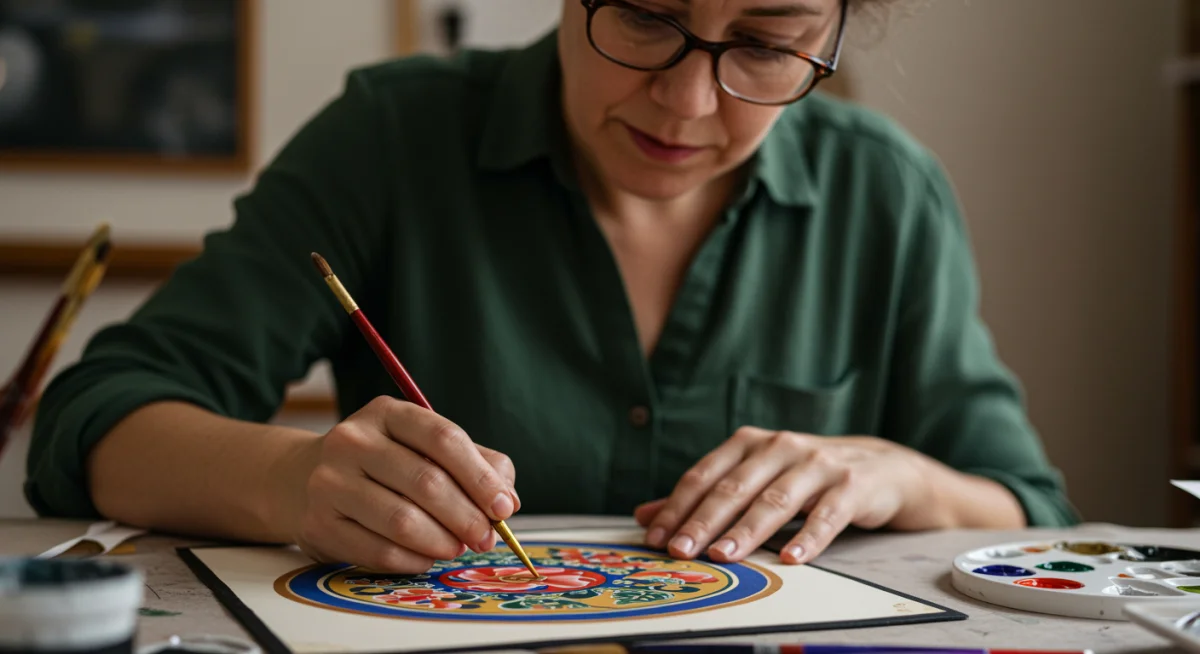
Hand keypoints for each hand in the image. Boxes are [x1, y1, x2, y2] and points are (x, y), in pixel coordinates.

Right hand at [280, 396, 519, 572]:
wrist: (302, 480)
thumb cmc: (382, 464)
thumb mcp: (423, 447)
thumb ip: (474, 463)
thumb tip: (506, 500)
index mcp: (387, 413)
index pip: (443, 438)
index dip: (480, 476)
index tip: (503, 506)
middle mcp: (353, 441)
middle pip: (426, 482)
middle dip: (467, 516)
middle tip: (486, 537)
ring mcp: (330, 482)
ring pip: (402, 521)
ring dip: (442, 542)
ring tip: (457, 547)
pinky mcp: (319, 524)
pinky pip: (378, 551)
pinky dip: (413, 560)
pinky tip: (426, 557)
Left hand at [634, 426, 937, 564]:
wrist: (884, 468)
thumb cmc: (808, 476)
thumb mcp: (756, 478)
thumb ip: (705, 496)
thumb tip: (646, 515)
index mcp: (751, 443)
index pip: (705, 476)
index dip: (677, 506)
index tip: (656, 538)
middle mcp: (781, 446)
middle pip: (735, 488)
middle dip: (704, 521)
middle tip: (681, 551)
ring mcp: (818, 463)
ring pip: (775, 500)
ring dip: (747, 531)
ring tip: (724, 556)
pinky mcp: (852, 484)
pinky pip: (827, 514)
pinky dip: (809, 537)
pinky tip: (792, 560)